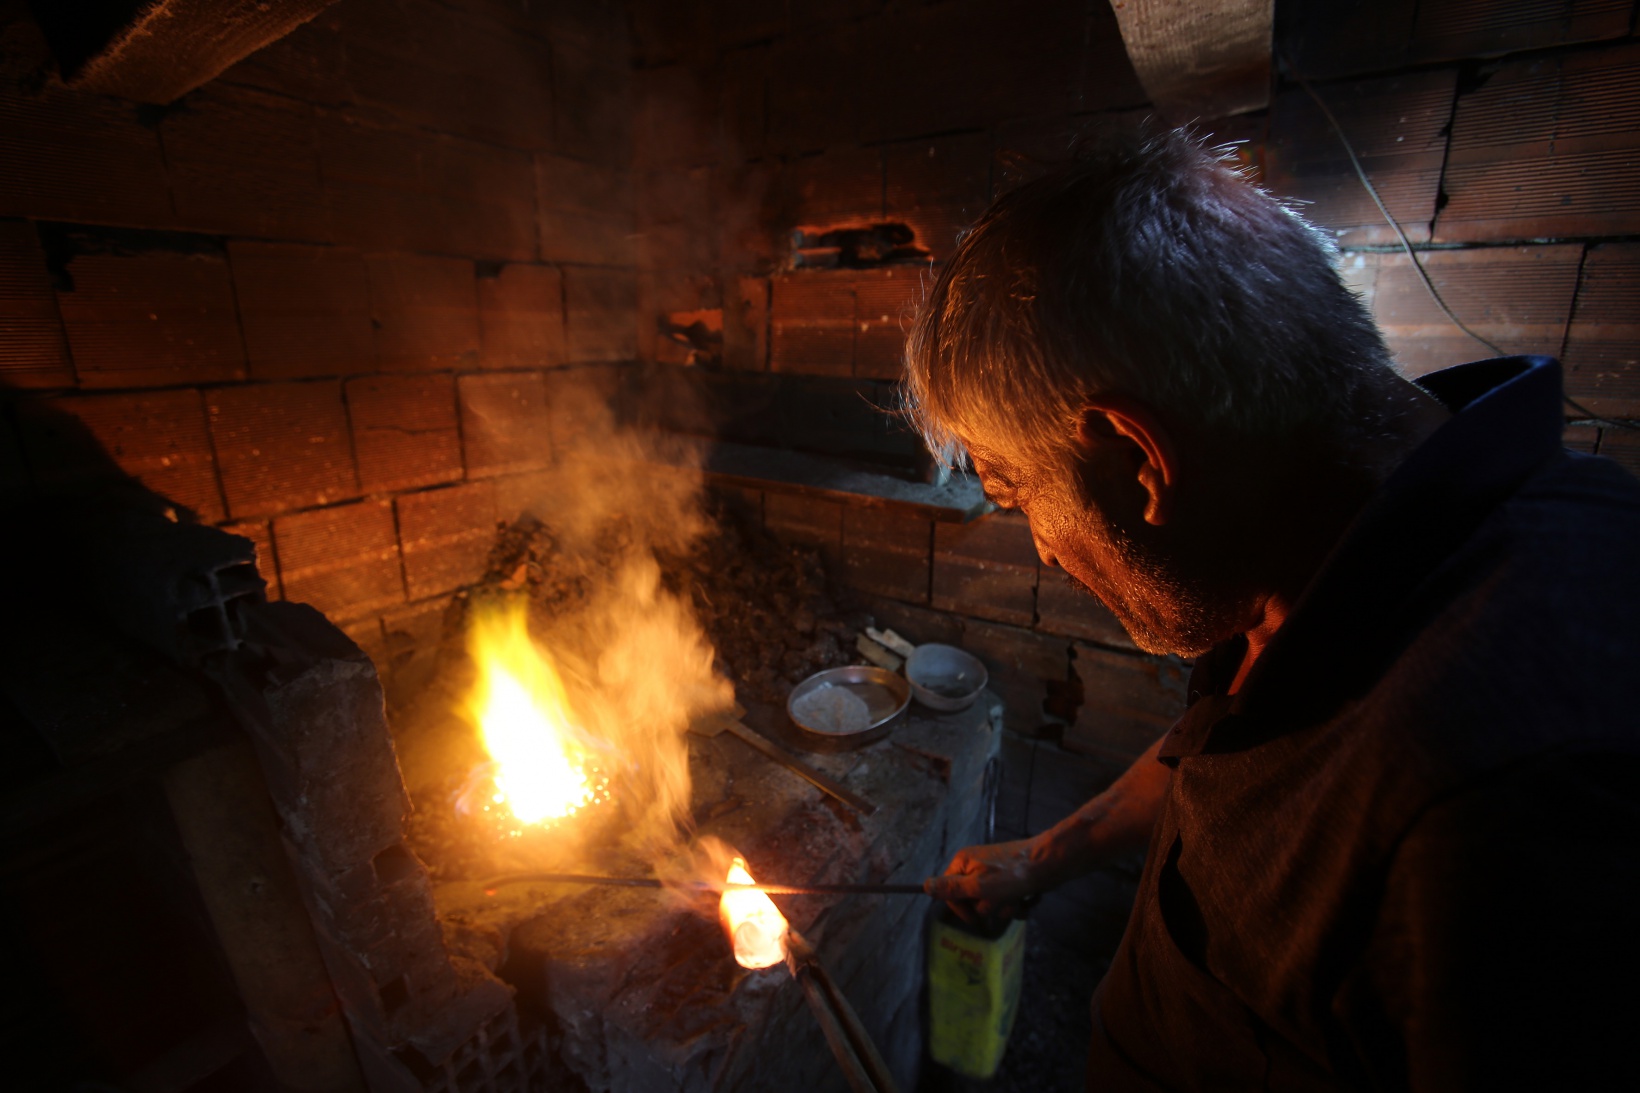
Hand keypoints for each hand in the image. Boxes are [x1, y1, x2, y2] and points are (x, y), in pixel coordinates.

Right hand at [924, 838, 1045, 929]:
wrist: (1049, 863)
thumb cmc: (1013, 875)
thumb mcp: (978, 886)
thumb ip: (951, 889)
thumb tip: (924, 886)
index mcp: (963, 863)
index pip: (949, 892)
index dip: (961, 908)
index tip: (975, 920)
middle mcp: (975, 866)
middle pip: (971, 900)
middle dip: (988, 907)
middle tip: (1001, 900)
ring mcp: (994, 873)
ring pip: (991, 903)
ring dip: (1004, 907)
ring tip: (1017, 899)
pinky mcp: (1010, 880)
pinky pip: (1005, 901)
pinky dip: (1015, 904)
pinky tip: (1025, 899)